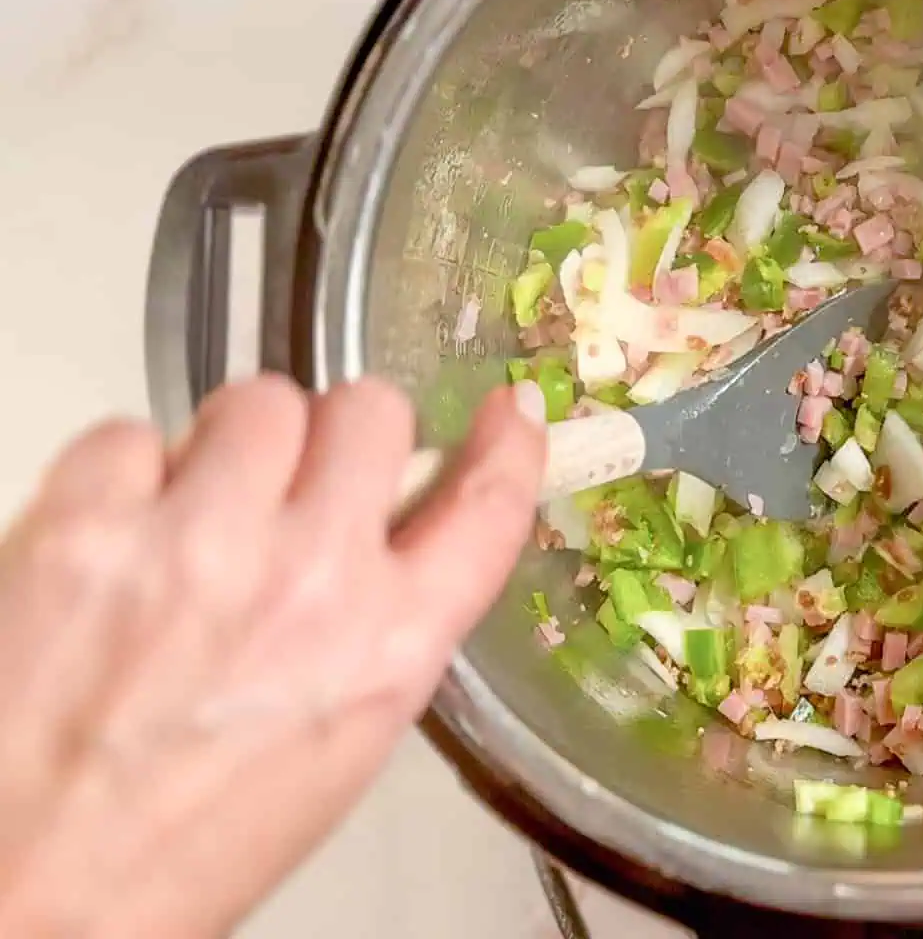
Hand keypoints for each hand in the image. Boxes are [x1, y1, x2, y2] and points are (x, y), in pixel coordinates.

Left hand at [0, 374, 545, 936]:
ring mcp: (201, 541)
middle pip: (370, 413)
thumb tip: (385, 533)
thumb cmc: (177, 847)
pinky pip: (132, 433)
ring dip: (234, 443)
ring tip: (194, 514)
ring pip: (259, 401)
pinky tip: (115, 541)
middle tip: (296, 480)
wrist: (28, 896)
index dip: (506, 444)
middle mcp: (311, 582)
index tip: (505, 412)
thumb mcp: (337, 746)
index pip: (486, 505)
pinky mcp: (88, 524)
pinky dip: (125, 474)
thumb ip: (381, 629)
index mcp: (389, 651)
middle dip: (339, 437)